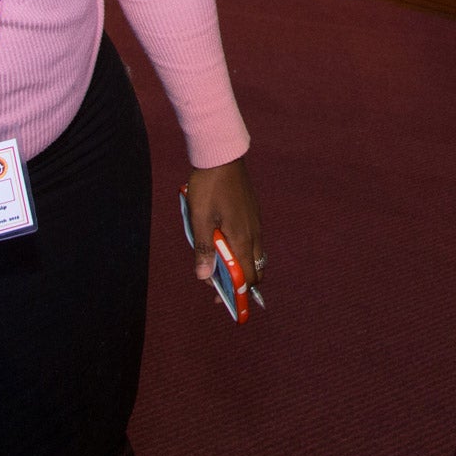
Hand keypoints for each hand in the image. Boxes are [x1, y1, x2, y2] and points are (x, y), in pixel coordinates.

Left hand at [185, 156, 263, 291]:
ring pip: (253, 254)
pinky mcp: (252, 214)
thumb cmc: (208, 187)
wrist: (222, 156)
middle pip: (255, 269)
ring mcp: (255, 223)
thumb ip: (203, 249)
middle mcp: (254, 234)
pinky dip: (239, 249)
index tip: (219, 299)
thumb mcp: (200, 219)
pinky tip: (221, 241)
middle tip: (216, 284)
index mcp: (243, 239)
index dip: (236, 293)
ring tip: (215, 261)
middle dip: (238, 282)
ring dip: (237, 264)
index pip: (248, 278)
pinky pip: (250, 240)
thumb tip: (204, 277)